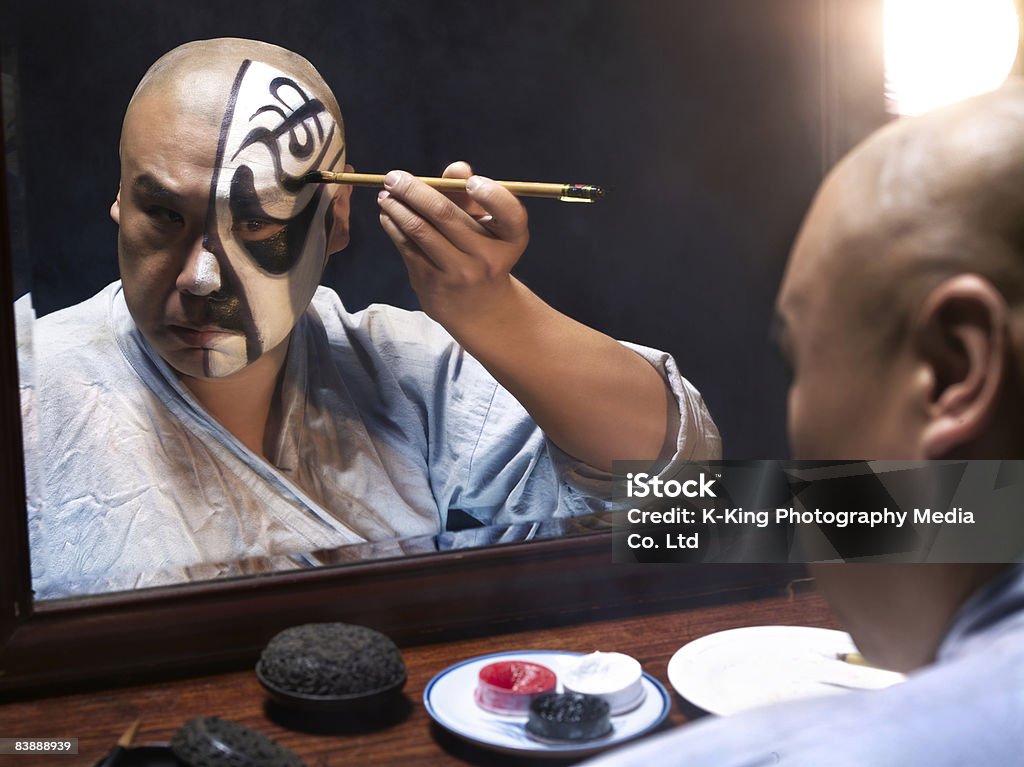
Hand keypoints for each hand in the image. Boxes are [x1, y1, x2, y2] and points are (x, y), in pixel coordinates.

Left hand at [377, 161, 528, 329]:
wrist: (477, 306)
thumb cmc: (481, 251)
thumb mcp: (486, 224)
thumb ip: (470, 193)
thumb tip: (457, 169)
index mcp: (510, 239)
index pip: (510, 213)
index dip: (491, 194)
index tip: (472, 182)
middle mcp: (487, 258)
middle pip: (445, 214)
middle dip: (413, 189)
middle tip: (394, 176)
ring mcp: (458, 273)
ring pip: (419, 229)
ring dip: (396, 206)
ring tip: (386, 194)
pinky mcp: (433, 282)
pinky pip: (407, 246)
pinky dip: (393, 225)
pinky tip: (388, 213)